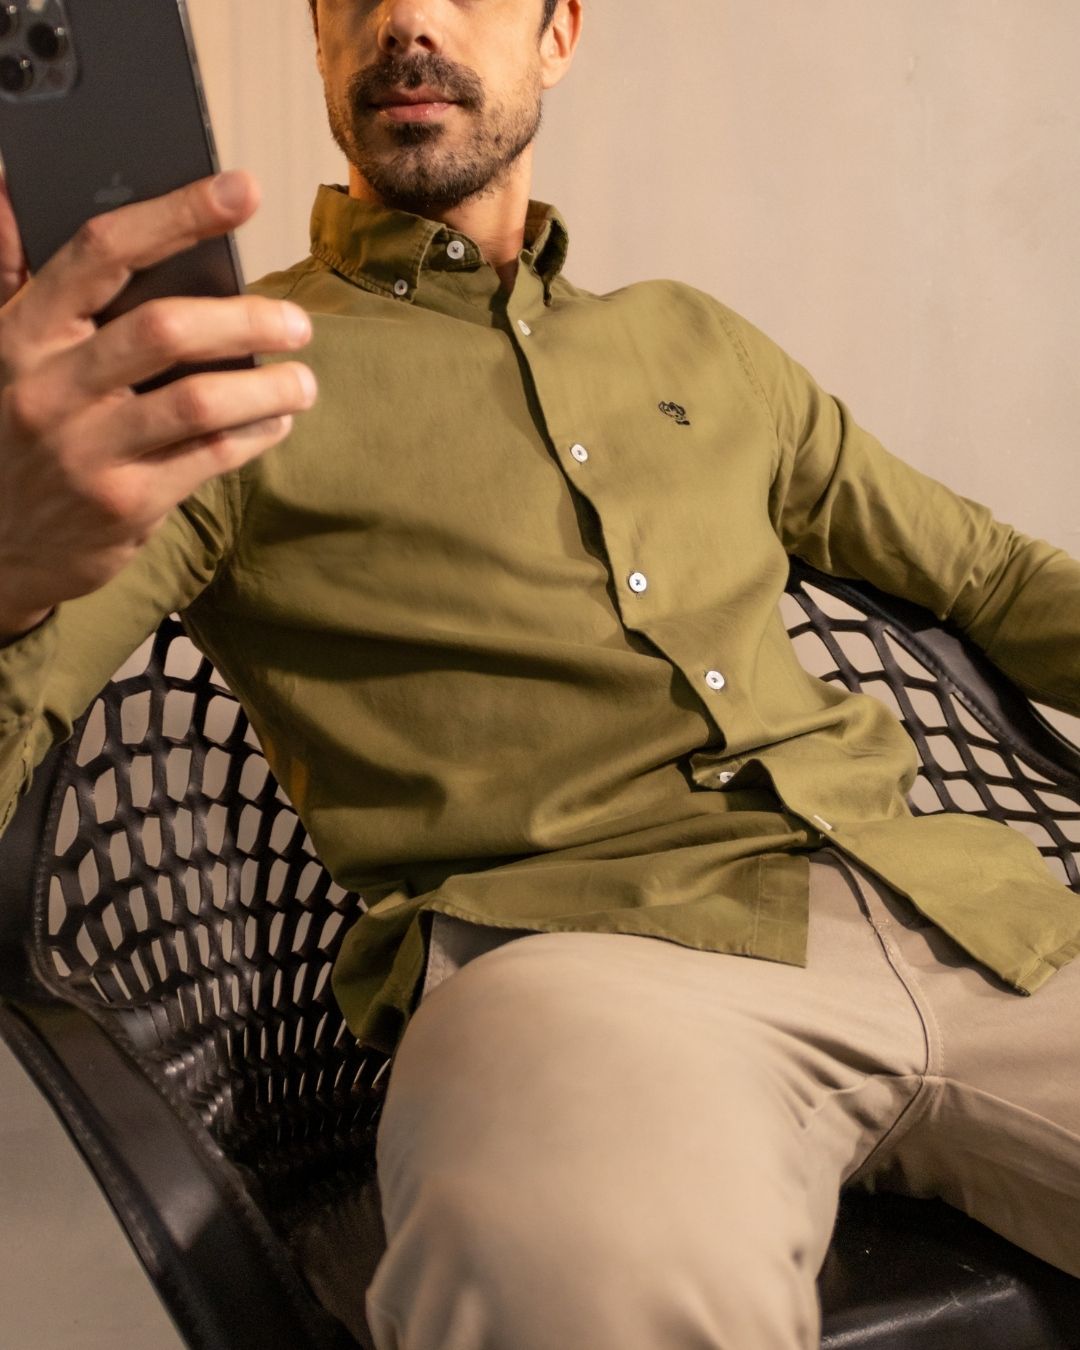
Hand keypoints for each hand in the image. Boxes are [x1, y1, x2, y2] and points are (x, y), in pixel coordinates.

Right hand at [0, 170, 316, 637]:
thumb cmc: (15, 430)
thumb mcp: (1, 349)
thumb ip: (15, 270)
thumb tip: (13, 182)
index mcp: (22, 332)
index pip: (103, 253)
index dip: (178, 214)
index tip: (244, 190)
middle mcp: (51, 388)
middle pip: (164, 331)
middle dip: (246, 318)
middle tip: (296, 323)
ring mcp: (87, 451)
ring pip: (198, 402)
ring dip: (267, 386)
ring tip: (303, 380)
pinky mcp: (124, 505)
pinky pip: (210, 458)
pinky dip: (256, 435)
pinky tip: (276, 422)